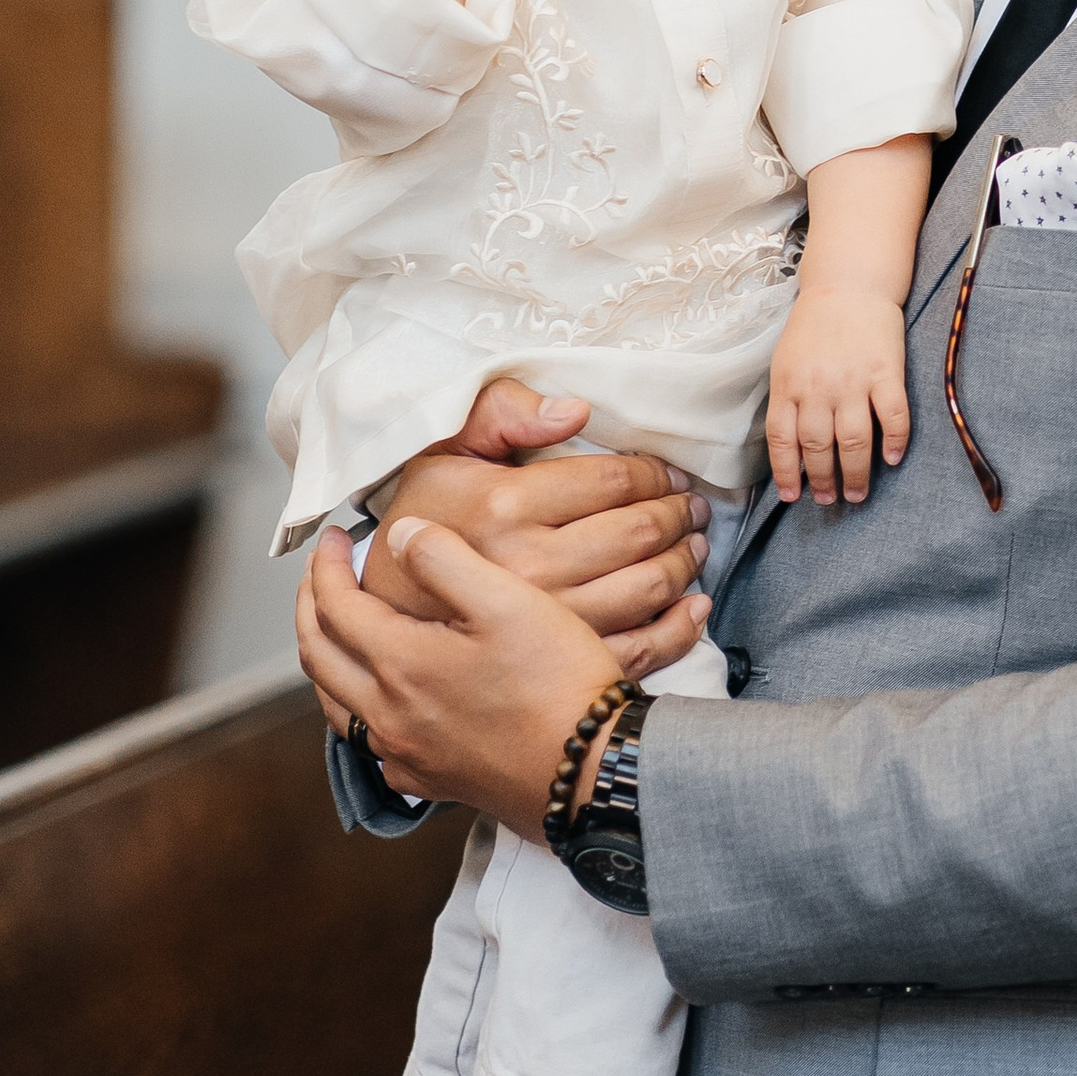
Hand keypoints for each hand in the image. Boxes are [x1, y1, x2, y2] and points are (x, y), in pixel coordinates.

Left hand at [297, 515, 621, 826]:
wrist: (594, 774)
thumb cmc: (559, 687)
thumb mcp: (507, 599)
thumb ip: (443, 558)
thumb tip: (400, 535)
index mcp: (401, 665)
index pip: (335, 607)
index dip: (328, 565)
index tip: (337, 536)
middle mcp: (390, 717)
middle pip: (320, 656)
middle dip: (311, 607)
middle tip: (322, 574)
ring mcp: (408, 755)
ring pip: (337, 704)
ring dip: (329, 658)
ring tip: (341, 629)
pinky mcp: (432, 781)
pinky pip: (370, 742)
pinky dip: (359, 706)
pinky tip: (384, 698)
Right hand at [372, 378, 712, 672]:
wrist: (383, 605)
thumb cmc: (425, 516)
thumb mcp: (445, 447)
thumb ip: (503, 413)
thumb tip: (574, 410)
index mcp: (505, 505)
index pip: (613, 480)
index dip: (653, 472)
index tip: (665, 473)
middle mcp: (528, 565)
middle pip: (639, 532)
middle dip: (677, 513)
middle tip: (689, 506)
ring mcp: (546, 622)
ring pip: (648, 587)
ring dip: (685, 562)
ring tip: (692, 544)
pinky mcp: (556, 664)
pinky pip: (639, 649)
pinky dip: (679, 628)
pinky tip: (693, 606)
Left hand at [766, 286, 908, 507]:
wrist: (848, 284)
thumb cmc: (814, 325)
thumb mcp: (786, 360)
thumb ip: (788, 400)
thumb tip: (792, 447)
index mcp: (789, 384)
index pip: (783, 440)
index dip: (787, 473)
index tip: (794, 497)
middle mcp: (819, 387)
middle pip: (818, 446)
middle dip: (823, 480)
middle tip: (831, 500)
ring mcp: (853, 380)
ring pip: (854, 440)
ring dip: (855, 473)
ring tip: (857, 492)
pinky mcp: (886, 371)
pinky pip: (893, 415)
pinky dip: (894, 441)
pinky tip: (893, 459)